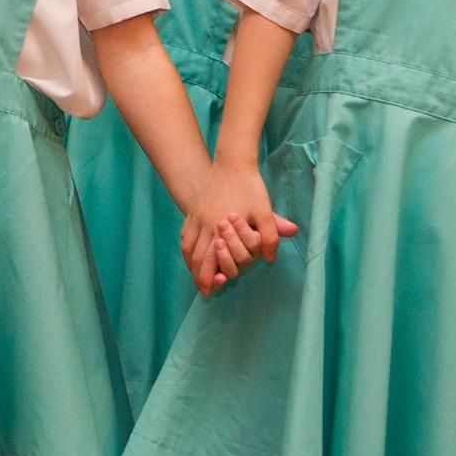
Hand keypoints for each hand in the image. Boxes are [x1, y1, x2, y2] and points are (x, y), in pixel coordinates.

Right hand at [180, 159, 298, 295]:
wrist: (232, 163)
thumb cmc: (250, 188)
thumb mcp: (265, 211)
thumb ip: (270, 236)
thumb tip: (270, 259)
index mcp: (218, 226)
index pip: (209, 260)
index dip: (209, 278)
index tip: (210, 291)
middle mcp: (204, 224)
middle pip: (196, 257)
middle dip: (198, 276)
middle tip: (203, 290)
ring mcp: (196, 216)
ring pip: (188, 247)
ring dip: (191, 264)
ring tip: (196, 276)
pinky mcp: (194, 210)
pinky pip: (185, 234)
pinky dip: (187, 249)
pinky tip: (191, 254)